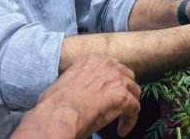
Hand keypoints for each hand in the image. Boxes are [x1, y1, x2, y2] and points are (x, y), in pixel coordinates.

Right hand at [13, 54, 140, 138]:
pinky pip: (134, 108)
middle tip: (118, 105)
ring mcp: (117, 80)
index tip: (108, 92)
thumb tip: (74, 91)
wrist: (59, 113)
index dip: (112, 81)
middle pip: (126, 76)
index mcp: (93, 60)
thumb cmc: (55, 103)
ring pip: (134, 91)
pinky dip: (130, 120)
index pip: (111, 67)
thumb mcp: (65, 80)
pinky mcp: (122, 97)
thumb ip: (78, 79)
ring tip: (121, 119)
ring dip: (130, 104)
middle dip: (124, 90)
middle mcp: (108, 65)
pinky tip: (122, 130)